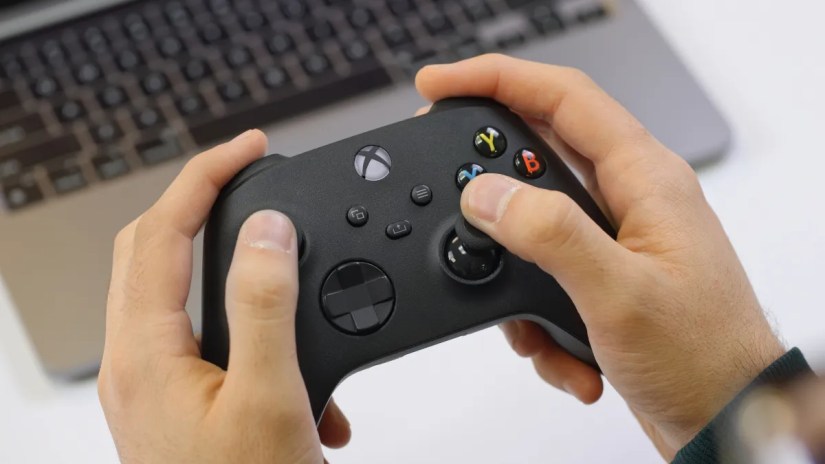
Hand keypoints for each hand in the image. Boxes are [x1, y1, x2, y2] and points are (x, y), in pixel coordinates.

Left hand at [98, 130, 349, 462]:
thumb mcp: (269, 398)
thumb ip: (265, 306)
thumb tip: (267, 231)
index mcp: (146, 353)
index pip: (161, 231)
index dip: (205, 176)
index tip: (250, 147)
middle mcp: (137, 364)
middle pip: (151, 249)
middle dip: (200, 201)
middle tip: (249, 173)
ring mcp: (154, 384)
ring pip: (176, 289)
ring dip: (225, 258)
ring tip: (273, 243)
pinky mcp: (178, 401)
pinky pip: (201, 333)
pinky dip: (246, 318)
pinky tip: (295, 354)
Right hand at [416, 55, 785, 458]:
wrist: (728, 422)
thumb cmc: (703, 359)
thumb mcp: (618, 295)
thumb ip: (549, 235)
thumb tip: (486, 195)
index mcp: (644, 180)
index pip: (562, 98)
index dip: (496, 80)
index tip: (439, 87)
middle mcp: (628, 200)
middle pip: (537, 157)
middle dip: (490, 189)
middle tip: (455, 205)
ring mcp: (613, 241)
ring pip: (530, 228)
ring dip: (514, 278)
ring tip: (536, 323)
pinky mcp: (600, 280)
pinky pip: (541, 278)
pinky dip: (536, 319)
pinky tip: (565, 353)